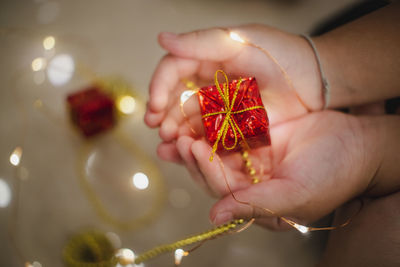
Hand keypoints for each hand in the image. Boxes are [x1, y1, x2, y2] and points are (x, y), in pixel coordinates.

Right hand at [145, 25, 323, 162]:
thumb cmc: (282, 54)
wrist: (315, 80)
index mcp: (207, 58)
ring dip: (175, 131)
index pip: (173, 70)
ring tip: (168, 144)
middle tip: (158, 128)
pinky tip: (184, 151)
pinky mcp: (231, 126)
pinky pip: (207, 135)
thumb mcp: (243, 41)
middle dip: (163, 113)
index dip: (159, 86)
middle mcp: (208, 82)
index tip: (154, 106)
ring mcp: (219, 106)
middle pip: (176, 98)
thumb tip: (162, 39)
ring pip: (189, 119)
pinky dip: (194, 143)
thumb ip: (202, 42)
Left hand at [174, 111, 381, 229]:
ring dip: (198, 140)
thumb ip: (254, 205)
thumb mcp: (295, 194)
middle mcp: (252, 183)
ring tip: (179, 127)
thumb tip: (213, 218)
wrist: (358, 142)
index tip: (194, 148)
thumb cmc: (332, 174)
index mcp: (258, 203)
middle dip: (195, 157)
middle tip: (179, 137)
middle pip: (213, 172)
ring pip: (217, 152)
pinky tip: (198, 114)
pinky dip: (214, 125)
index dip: (206, 171)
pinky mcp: (256, 136)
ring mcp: (253, 159)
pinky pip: (230, 132)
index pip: (223, 191)